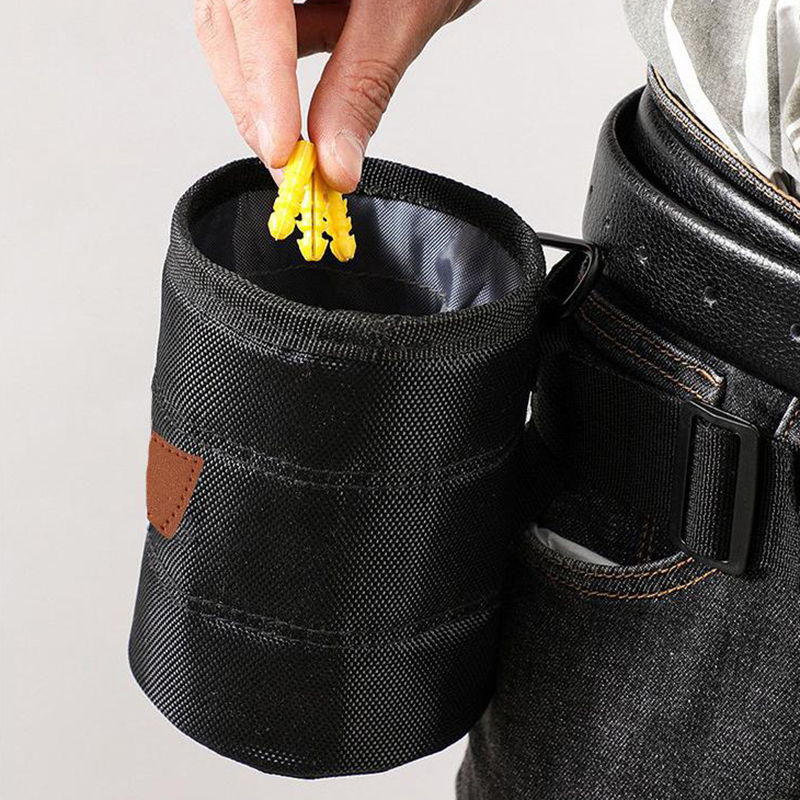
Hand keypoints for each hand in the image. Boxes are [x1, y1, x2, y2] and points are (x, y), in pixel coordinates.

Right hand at [195, 0, 480, 191]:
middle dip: (257, 104)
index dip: (261, 81)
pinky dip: (285, 72)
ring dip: (268, 95)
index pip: (250, 7)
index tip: (281, 149)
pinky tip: (313, 102)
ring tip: (302, 147)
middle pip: (226, 24)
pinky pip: (264, 28)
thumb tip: (334, 162)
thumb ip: (363, 86)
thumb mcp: (405, 11)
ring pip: (235, 31)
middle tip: (290, 169)